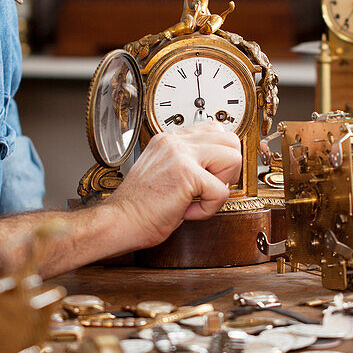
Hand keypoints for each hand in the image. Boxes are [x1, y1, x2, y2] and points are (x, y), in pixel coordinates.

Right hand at [104, 122, 241, 248]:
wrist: (119, 221)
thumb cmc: (139, 207)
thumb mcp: (164, 174)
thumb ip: (187, 163)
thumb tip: (215, 168)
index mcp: (169, 139)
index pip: (214, 130)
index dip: (219, 157)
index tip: (209, 177)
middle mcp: (175, 141)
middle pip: (230, 139)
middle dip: (228, 169)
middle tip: (209, 188)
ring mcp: (180, 154)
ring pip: (233, 157)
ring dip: (222, 184)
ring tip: (199, 198)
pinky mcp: (186, 173)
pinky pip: (221, 191)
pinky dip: (208, 209)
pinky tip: (187, 212)